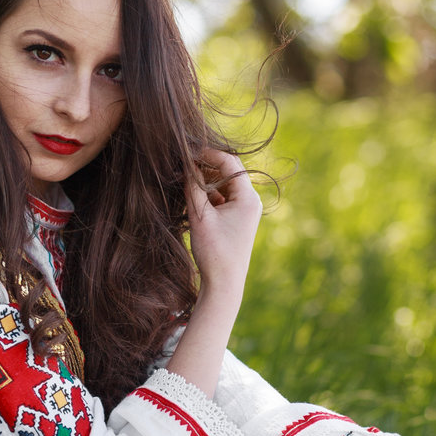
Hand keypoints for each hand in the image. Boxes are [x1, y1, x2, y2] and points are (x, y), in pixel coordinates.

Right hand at [186, 149, 261, 295]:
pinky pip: (224, 199)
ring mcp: (246, 211)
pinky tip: (193, 199)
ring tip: (185, 181)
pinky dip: (209, 196)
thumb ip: (193, 187)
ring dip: (206, 182)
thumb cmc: (214, 251)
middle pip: (229, 172)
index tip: (188, 152)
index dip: (208, 154)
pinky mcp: (238, 220)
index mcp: (248, 198)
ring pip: (225, 186)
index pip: (230, 163)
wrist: (224, 283)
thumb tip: (186, 164)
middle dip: (207, 166)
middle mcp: (251, 201)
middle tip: (184, 164)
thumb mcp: (200, 216)